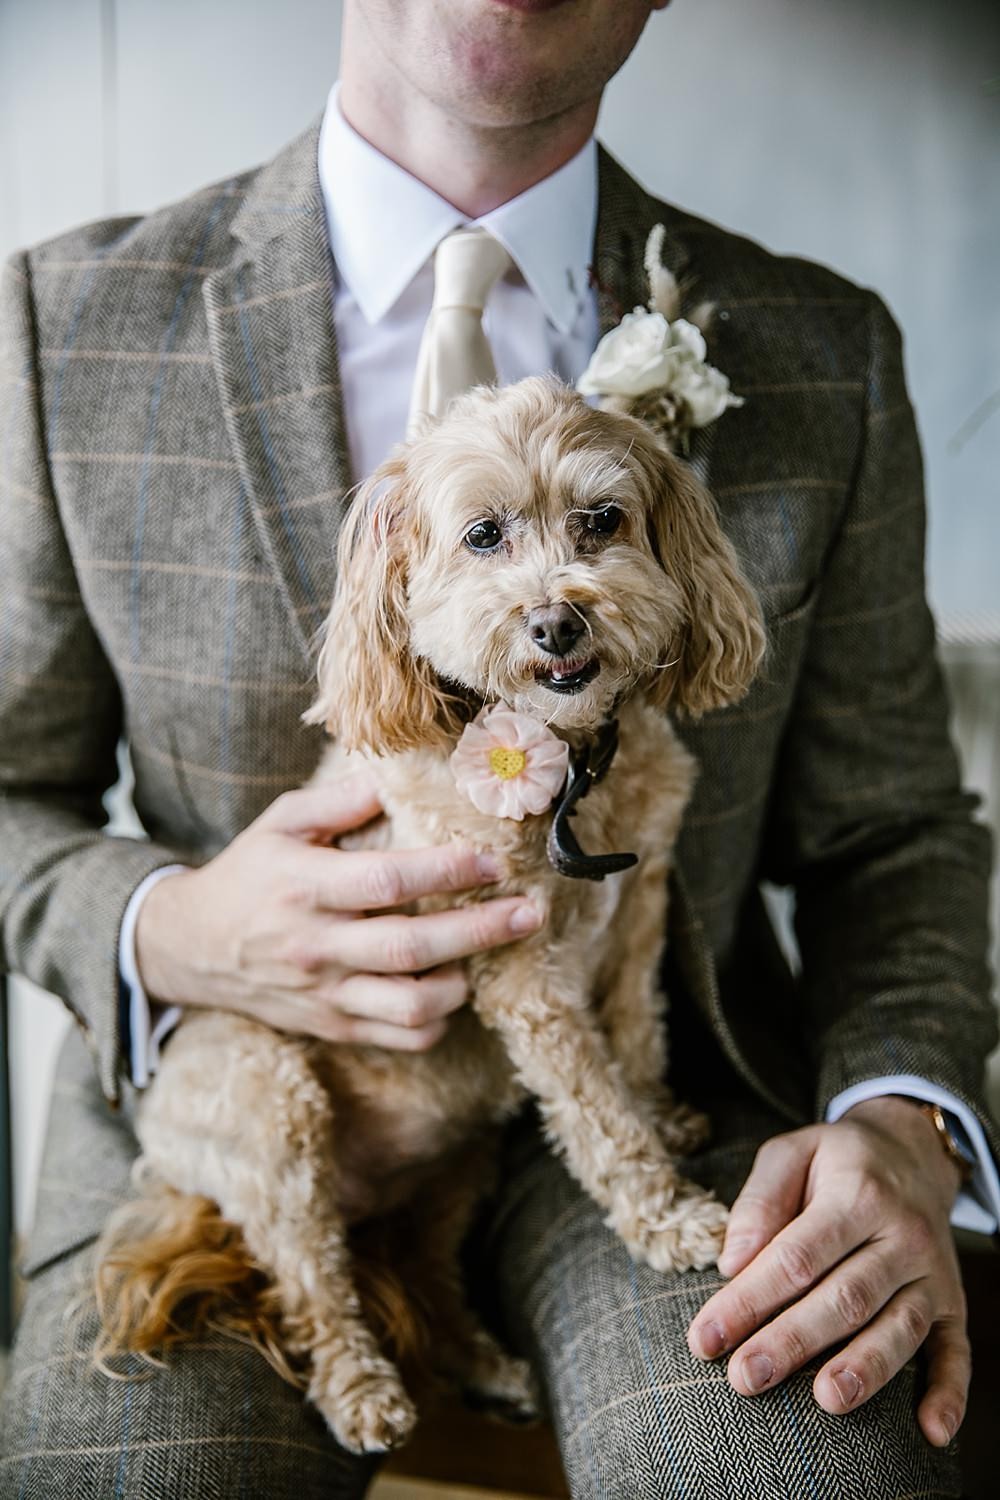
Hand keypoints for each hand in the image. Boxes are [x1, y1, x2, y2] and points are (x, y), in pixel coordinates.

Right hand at [135, 767, 542, 1049]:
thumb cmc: (249, 873)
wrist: (190, 947)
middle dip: (479, 931)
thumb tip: (396, 779)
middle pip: (410, 947)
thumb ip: (340, 799)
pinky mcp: (331, 1026)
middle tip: (528, 913)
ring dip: (461, 983)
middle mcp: (316, 945)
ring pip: (410, 1005)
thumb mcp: (282, 822)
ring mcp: (325, 993)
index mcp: (305, 885)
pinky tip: (449, 991)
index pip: (385, 881)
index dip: (444, 870)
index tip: (491, 860)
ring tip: (486, 954)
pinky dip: (436, 1022)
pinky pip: (398, 1038)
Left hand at [687, 1096, 967, 1446]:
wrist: (912, 1151)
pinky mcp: (953, 1304)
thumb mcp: (792, 1152)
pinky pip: (957, 1351)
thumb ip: (760, 1200)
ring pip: (900, 1327)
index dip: (748, 1299)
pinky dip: (949, 1393)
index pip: (796, 1257)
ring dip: (865, 1370)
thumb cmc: (837, 1160)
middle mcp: (902, 1235)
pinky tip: (930, 1431)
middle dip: (792, 1342)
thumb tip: (732, 1262)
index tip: (705, 1338)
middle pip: (845, 1297)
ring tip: (825, 1402)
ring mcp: (932, 1273)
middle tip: (744, 1378)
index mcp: (857, 1194)